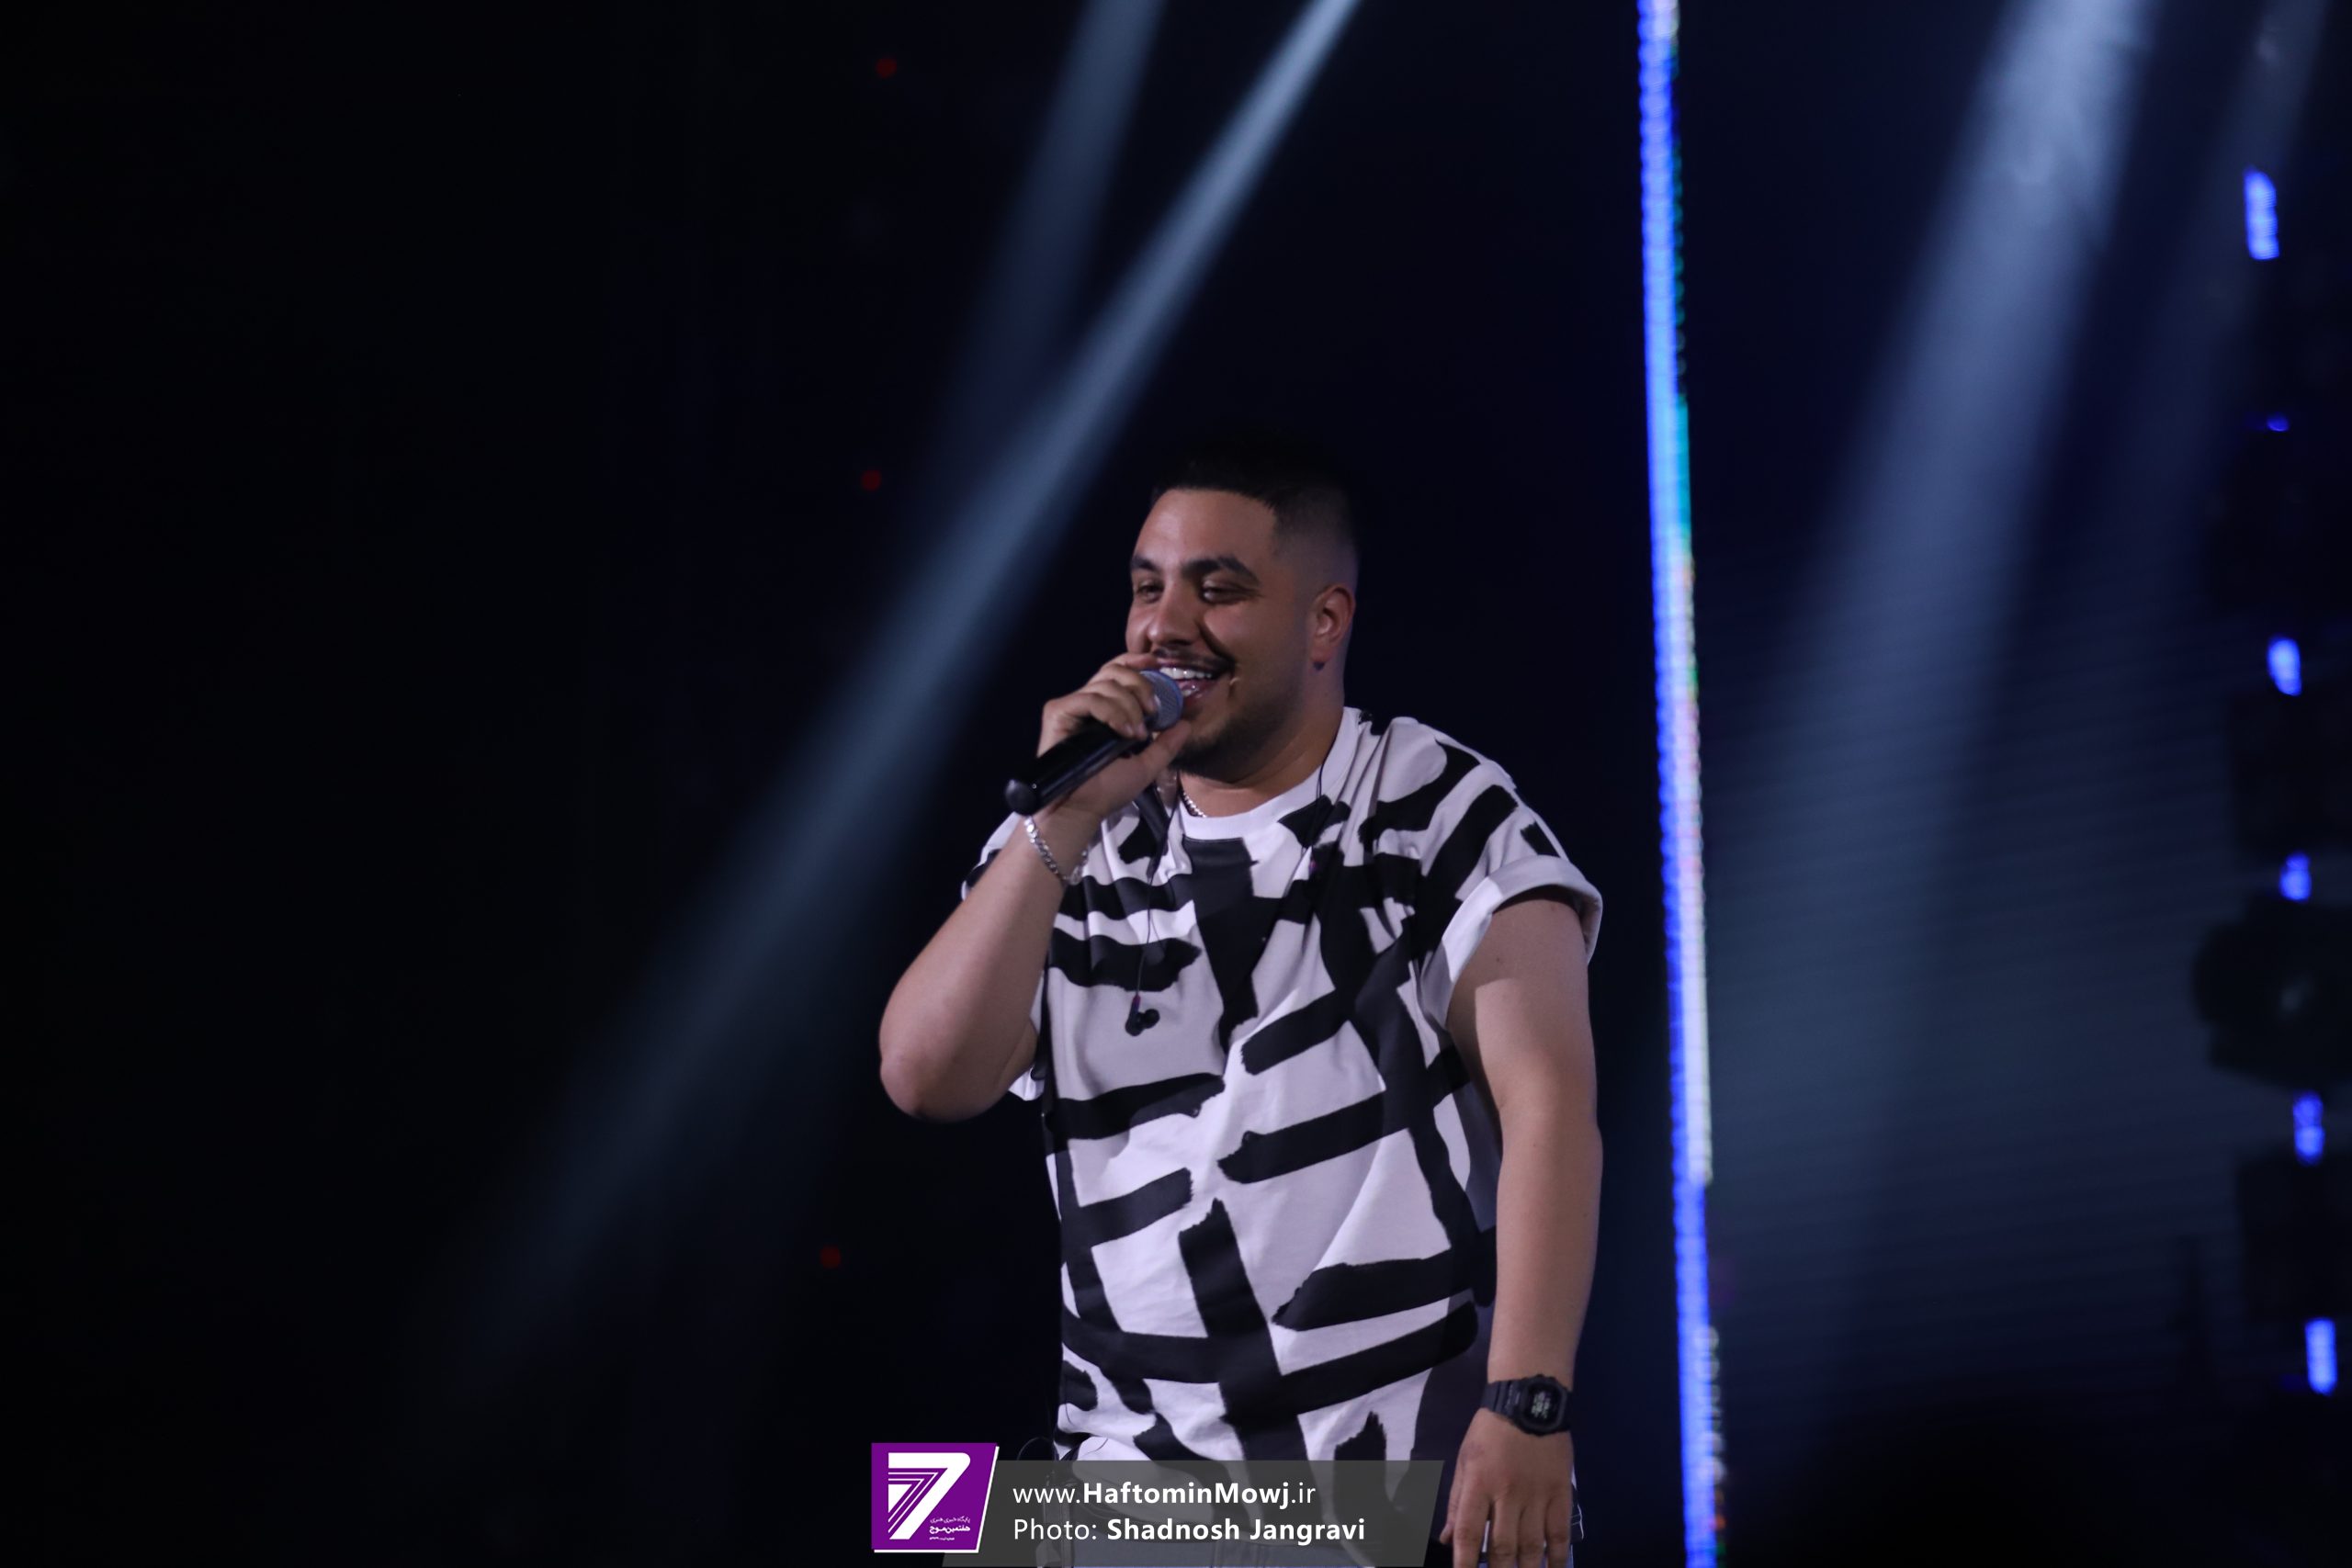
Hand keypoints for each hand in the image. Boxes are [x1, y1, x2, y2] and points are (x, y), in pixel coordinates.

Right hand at [1033, 653, 1188, 830]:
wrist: (1080, 809)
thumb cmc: (1107, 791)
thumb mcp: (1146, 766)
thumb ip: (1166, 745)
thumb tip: (1186, 724)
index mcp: (1105, 710)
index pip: (1118, 671)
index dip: (1137, 661)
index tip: (1159, 663)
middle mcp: (1087, 703)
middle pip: (1113, 670)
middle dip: (1140, 685)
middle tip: (1152, 711)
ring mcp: (1072, 706)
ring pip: (1104, 684)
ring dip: (1128, 705)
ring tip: (1137, 733)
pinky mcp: (1058, 713)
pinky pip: (1088, 698)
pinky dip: (1111, 711)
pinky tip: (1123, 732)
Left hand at [1439, 1412, 1574, 1566]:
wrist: (1529, 1401)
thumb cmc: (1489, 1432)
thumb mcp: (1464, 1461)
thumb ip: (1456, 1502)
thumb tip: (1447, 1540)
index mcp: (1478, 1483)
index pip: (1468, 1531)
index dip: (1465, 1561)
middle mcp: (1507, 1492)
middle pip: (1503, 1546)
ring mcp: (1537, 1494)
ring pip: (1533, 1545)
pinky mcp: (1561, 1492)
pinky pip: (1560, 1532)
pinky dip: (1558, 1557)